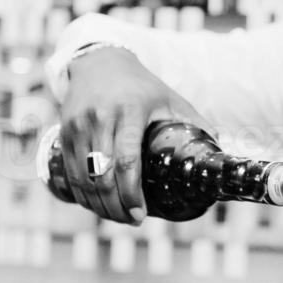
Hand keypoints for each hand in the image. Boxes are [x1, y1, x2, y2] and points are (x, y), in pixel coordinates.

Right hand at [58, 46, 210, 223]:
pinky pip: (70, 173)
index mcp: (130, 110)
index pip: (127, 160)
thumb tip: (219, 154)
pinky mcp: (63, 132)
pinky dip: (82, 195)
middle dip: (116, 206)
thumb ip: (196, 124)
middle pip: (103, 176)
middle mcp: (100, 117)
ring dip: (99, 206)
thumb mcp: (171, 99)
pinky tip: (97, 205)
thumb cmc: (142, 86)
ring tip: (118, 216)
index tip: (141, 214)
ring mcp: (78, 125)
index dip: (132, 193)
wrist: (100, 62)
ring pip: (83, 179)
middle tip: (133, 220)